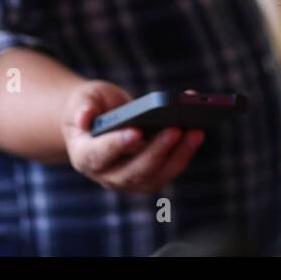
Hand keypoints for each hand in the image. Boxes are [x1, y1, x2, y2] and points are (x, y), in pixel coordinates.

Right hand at [61, 81, 204, 193]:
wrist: (101, 118)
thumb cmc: (92, 105)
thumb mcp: (83, 98)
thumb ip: (83, 106)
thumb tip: (84, 117)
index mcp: (84, 155)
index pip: (98, 155)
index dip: (116, 145)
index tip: (136, 132)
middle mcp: (105, 174)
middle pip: (133, 170)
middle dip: (157, 150)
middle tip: (176, 128)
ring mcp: (128, 180)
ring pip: (155, 176)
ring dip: (178, 155)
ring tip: (196, 131)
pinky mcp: (149, 177)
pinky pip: (168, 170)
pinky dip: (184, 153)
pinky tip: (197, 132)